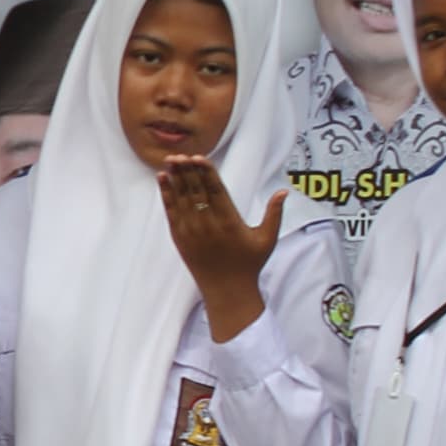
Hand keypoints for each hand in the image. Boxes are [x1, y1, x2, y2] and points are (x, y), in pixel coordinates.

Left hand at [159, 162, 284, 338]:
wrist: (227, 291)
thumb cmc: (249, 264)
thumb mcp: (267, 239)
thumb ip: (274, 213)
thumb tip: (284, 191)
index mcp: (230, 221)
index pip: (216, 191)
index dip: (206, 173)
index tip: (199, 157)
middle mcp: (209, 224)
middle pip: (196, 191)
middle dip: (187, 171)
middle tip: (180, 154)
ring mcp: (192, 231)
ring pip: (181, 198)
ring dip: (175, 178)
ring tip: (170, 159)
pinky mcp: (180, 238)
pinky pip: (171, 211)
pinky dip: (165, 194)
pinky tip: (162, 178)